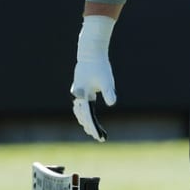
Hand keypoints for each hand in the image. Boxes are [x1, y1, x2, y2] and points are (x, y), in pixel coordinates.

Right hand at [69, 15, 116, 141]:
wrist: (90, 52)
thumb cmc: (100, 66)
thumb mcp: (107, 80)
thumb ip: (108, 92)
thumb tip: (112, 103)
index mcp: (85, 95)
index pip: (88, 116)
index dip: (94, 128)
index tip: (99, 137)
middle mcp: (79, 95)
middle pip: (82, 115)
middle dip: (89, 126)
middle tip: (97, 136)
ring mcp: (78, 91)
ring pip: (79, 110)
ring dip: (85, 120)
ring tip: (92, 129)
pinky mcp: (79, 87)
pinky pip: (80, 103)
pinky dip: (83, 111)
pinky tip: (87, 114)